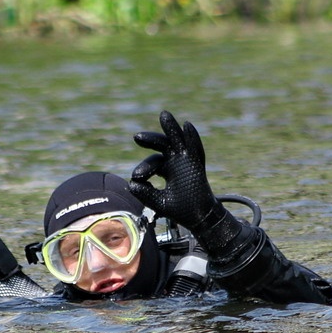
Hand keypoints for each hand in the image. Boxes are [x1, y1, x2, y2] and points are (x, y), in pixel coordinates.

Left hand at [128, 110, 221, 232]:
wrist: (199, 217)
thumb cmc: (180, 209)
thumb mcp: (158, 202)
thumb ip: (145, 194)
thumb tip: (131, 184)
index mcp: (166, 168)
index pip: (153, 162)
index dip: (144, 168)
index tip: (136, 177)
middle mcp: (176, 161)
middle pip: (163, 145)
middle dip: (151, 139)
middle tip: (136, 137)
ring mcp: (187, 161)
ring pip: (178, 141)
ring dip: (171, 128)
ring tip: (164, 115)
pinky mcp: (197, 166)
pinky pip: (195, 149)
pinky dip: (192, 137)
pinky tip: (186, 125)